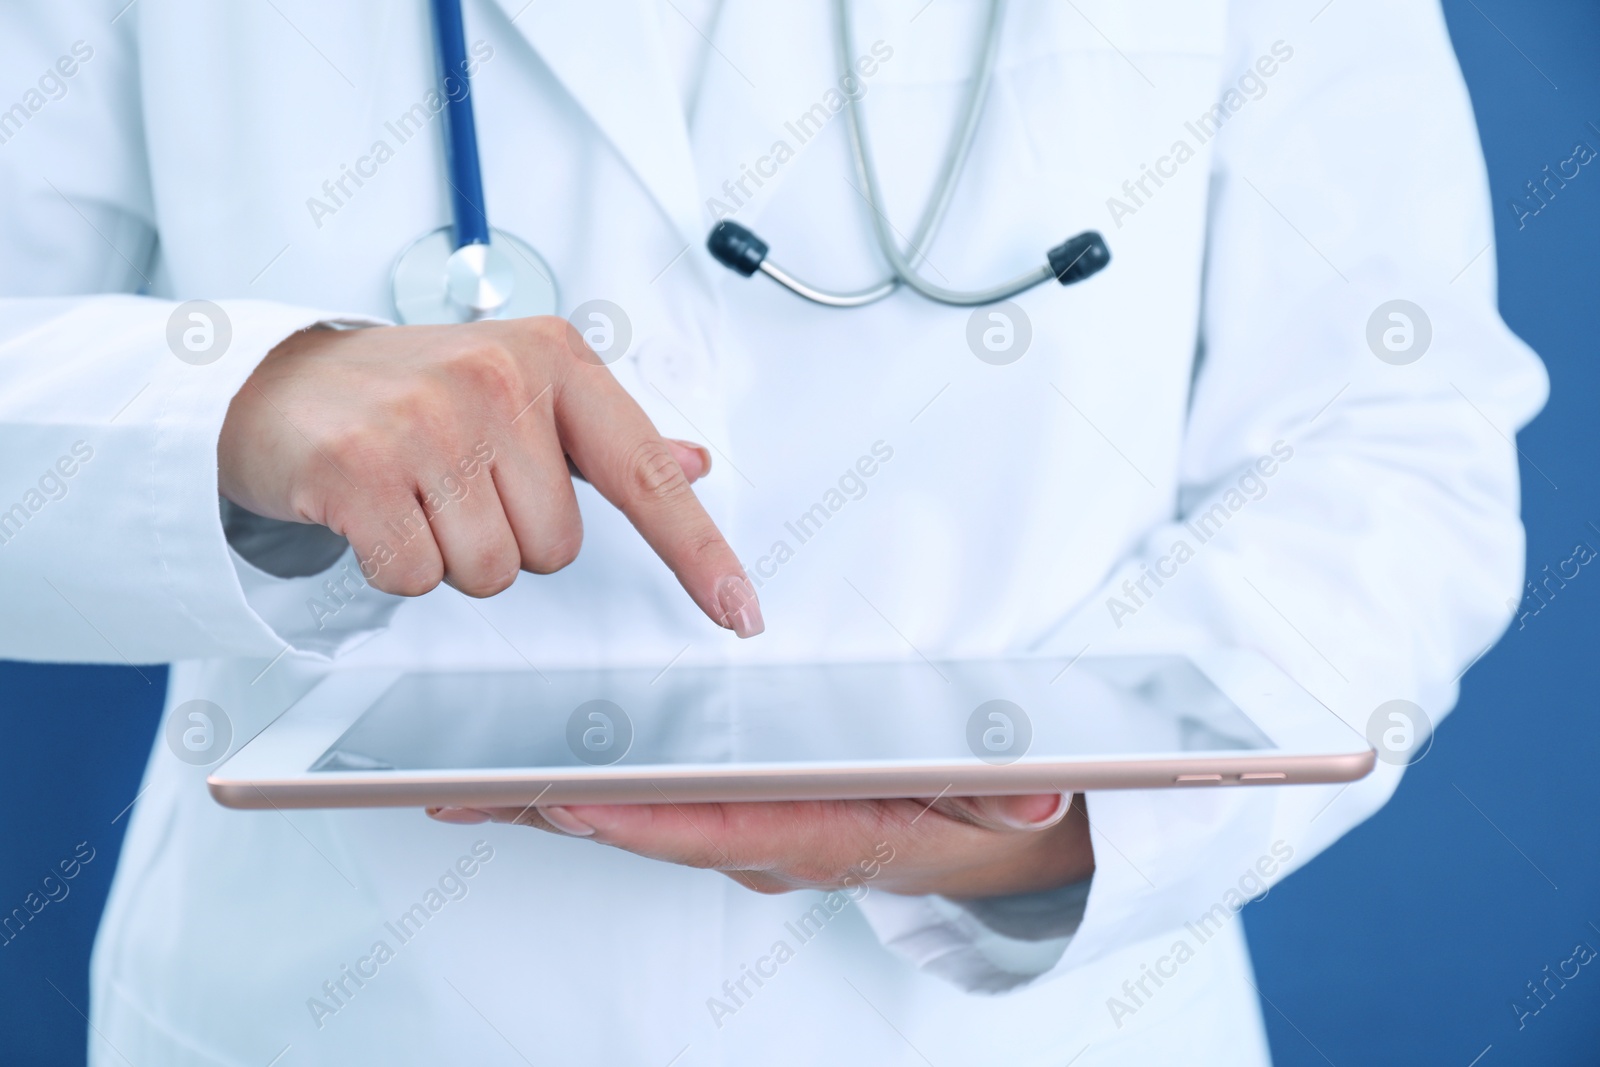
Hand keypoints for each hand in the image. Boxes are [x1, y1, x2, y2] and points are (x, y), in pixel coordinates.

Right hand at [218, 318, 762, 635]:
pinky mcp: (360, 465)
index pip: (647, 473)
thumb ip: (611, 438)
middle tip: (457, 487)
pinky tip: (375, 509)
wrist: (283, 383)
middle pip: (557, 548)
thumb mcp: (524, 393)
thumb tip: (697, 462)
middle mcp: (499, 378)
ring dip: (453, 556)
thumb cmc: (416, 393)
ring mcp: (428, 418)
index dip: (699, 551)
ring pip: (493, 571)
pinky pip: (418, 578)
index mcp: (556, 358)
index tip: (741, 611)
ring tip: (416, 495)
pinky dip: (397, 565)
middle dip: (510, 540)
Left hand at [427, 794, 1092, 898]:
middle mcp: (764, 841)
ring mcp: (743, 831)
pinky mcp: (734, 813)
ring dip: (548, 799)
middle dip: (554, 810)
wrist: (982, 832)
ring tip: (457, 781)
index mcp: (820, 835)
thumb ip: (1010, 794)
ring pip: (633, 814)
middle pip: (645, 825)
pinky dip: (586, 784)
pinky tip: (528, 767)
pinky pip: (648, 800)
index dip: (642, 820)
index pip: (719, 829)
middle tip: (459, 791)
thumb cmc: (974, 807)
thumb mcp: (1002, 799)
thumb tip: (1036, 794)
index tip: (571, 803)